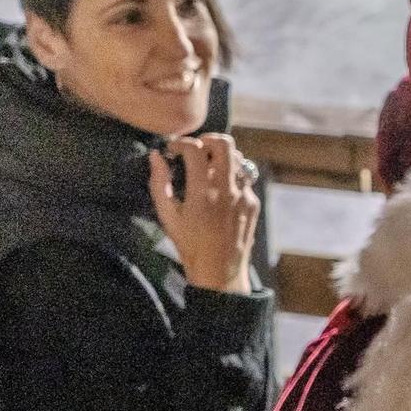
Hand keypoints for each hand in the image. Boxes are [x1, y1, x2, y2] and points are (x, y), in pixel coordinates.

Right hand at [150, 134, 260, 294]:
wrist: (220, 271)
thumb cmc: (189, 245)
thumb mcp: (167, 217)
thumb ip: (159, 183)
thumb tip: (156, 156)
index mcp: (203, 194)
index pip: (196, 150)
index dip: (182, 143)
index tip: (174, 149)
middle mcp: (227, 191)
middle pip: (225, 144)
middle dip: (208, 139)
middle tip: (196, 148)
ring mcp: (244, 195)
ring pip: (238, 159)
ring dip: (221, 158)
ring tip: (207, 169)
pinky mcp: (254, 202)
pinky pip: (244, 178)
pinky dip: (230, 177)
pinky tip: (219, 190)